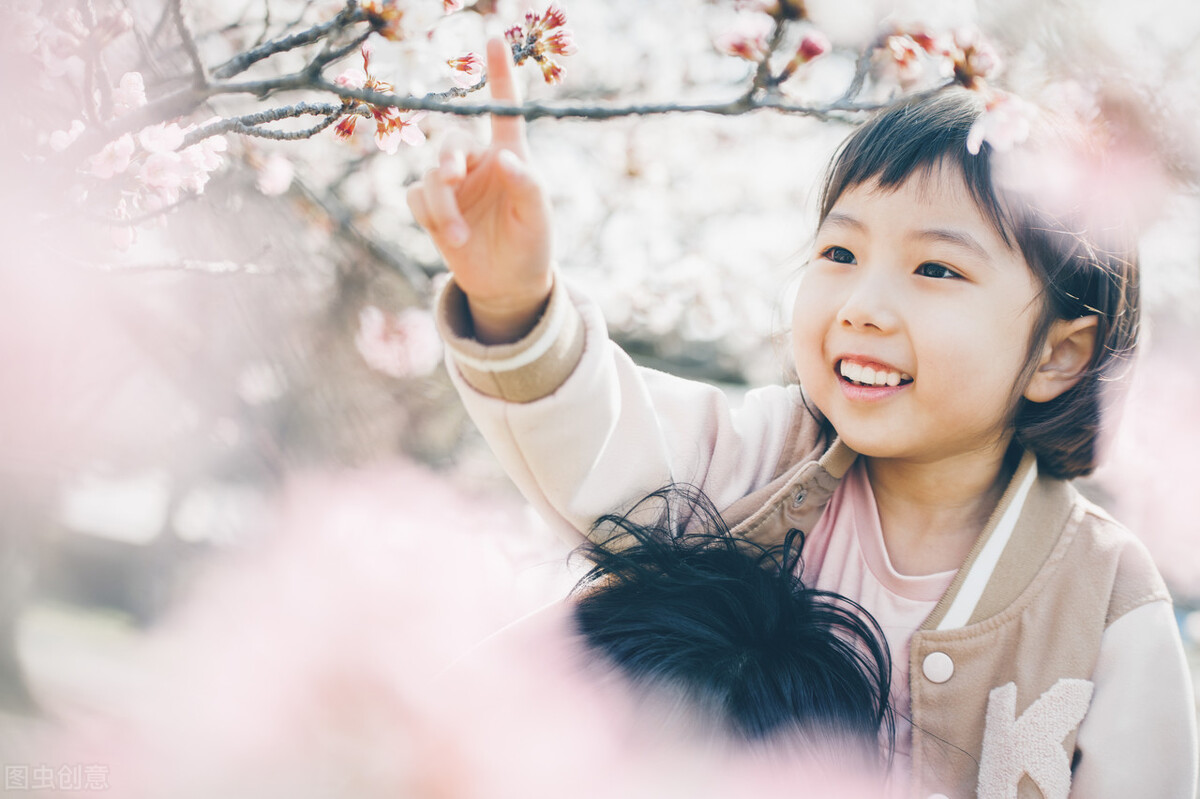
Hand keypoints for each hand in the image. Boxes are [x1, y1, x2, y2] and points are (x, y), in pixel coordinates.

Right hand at [407, 37, 552, 344]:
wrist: (508, 284)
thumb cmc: (531, 244)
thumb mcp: (537, 217)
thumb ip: (525, 185)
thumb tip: (501, 158)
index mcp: (511, 154)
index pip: (503, 109)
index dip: (499, 75)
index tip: (494, 38)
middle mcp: (479, 163)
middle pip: (450, 141)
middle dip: (447, 159)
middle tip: (451, 177)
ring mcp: (453, 185)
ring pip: (429, 176)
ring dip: (441, 204)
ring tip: (458, 236)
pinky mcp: (433, 208)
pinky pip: (417, 197)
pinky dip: (430, 215)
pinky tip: (448, 235)